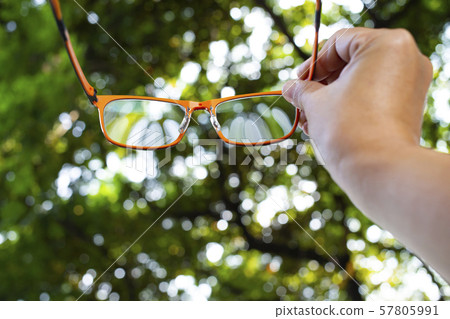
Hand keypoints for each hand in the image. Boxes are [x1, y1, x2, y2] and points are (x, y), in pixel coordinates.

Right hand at [282, 27, 432, 174]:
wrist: (378, 171)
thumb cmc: (348, 129)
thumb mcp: (316, 103)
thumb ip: (301, 90)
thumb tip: (290, 88)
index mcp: (386, 44)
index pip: (339, 43)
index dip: (313, 63)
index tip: (297, 82)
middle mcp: (406, 58)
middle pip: (351, 62)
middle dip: (321, 85)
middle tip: (300, 101)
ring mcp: (410, 83)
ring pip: (361, 81)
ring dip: (331, 98)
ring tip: (308, 118)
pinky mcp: (408, 106)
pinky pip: (373, 95)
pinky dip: (350, 105)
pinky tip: (325, 124)